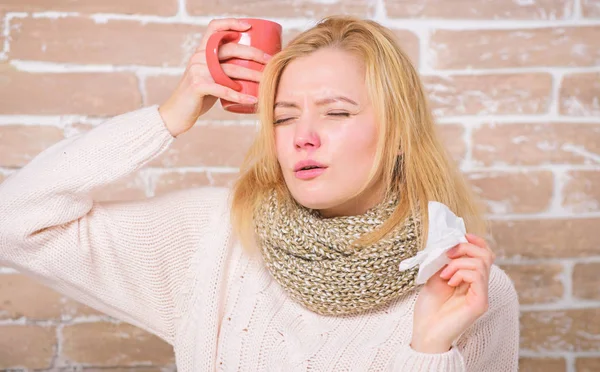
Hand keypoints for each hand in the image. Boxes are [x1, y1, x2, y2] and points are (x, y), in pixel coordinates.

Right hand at [158, 18, 271, 136]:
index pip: (214, 28)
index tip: (249, 26)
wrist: (177, 113)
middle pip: (231, 49)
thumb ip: (223, 70)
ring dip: (253, 75)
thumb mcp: (209, 77)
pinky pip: (224, 90)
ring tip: (266, 81)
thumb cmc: (198, 96)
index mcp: (201, 51)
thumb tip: (252, 68)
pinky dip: (241, 96)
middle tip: (270, 61)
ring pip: (231, 70)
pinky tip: (253, 99)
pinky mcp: (198, 86)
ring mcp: (197, 71)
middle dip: (254, 54)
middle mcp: (199, 57)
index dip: (231, 23)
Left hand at [411, 233, 495, 352]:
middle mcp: (479, 286)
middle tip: (448, 255)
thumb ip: (446, 261)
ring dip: (458, 262)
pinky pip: (477, 276)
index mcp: (470, 279)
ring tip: (445, 274)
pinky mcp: (480, 302)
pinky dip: (461, 272)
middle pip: (486, 254)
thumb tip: (451, 241)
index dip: (475, 241)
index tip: (460, 235)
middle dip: (466, 247)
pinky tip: (450, 282)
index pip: (484, 254)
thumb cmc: (429, 307)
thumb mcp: (435, 276)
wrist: (425, 331)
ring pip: (481, 263)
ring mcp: (481, 294)